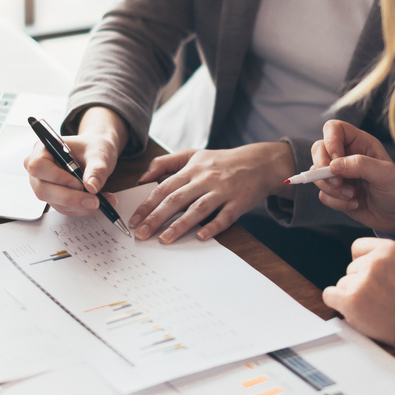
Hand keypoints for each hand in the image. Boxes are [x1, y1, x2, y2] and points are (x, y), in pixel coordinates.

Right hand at [23, 107, 126, 216]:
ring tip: (104, 200)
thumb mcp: (99, 154)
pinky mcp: (54, 198)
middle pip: (43, 190)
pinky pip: (65, 208)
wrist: (96, 156)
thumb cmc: (93, 148)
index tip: (79, 183)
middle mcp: (39, 170)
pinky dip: (83, 208)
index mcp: (42, 149)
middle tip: (95, 200)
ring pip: (56, 203)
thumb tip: (92, 187)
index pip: (38, 166)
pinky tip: (99, 202)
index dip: (57, 177)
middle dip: (71, 198)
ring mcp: (44, 186)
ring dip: (81, 206)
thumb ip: (97, 169)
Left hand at [129, 142, 294, 242]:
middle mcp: (205, 179)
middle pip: (176, 199)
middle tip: (141, 235)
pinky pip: (224, 217)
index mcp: (191, 169)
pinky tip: (200, 237)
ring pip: (198, 209)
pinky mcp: (238, 203)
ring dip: (180, 225)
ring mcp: (223, 191)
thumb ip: (166, 163)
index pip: (164, 187)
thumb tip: (143, 178)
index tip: (134, 220)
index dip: (147, 204)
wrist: (260, 163)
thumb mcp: (193, 154)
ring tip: (164, 239)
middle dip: (156, 218)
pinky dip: (212, 227)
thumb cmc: (221, 162)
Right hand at [311, 120, 394, 235]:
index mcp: (359, 143)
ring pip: (316, 174)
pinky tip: (354, 203)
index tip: (336, 161)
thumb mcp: (386, 174)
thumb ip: (361, 165)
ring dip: (331, 188)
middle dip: (322, 168)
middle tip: (338, 182)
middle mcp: (346, 155)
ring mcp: (339, 174)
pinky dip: (335, 202)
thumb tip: (334, 165)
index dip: (330, 141)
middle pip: (318, 149)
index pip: (333, 129)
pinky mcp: (335, 192)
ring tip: (352, 195)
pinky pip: (323, 194)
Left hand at [322, 238, 394, 344]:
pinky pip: (329, 295)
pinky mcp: (351, 300)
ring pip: (342, 283)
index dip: (363, 262)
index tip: (371, 275)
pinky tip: (353, 309)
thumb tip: (366, 257)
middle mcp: (375, 262)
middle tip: (378, 296)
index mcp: (390, 249)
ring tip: (373, 306)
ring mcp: (362, 281)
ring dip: (352, 295)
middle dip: (360, 281)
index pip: (358, 247)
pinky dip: (336, 303)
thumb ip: (387, 259)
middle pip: (351, 268)